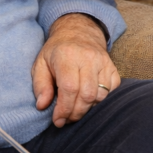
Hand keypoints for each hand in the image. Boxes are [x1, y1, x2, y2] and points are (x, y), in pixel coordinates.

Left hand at [32, 13, 119, 127]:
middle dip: (76, 113)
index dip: (64, 109)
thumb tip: (42, 105)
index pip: (69, 88)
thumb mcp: (41, 63)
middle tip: (67, 119)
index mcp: (67, 56)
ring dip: (89, 109)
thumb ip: (40, 85)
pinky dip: (102, 100)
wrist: (78, 31)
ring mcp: (103, 62)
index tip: (58, 120)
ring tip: (76, 110)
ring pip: (101, 95)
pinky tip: (90, 100)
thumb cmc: (57, 51)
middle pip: (87, 95)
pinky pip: (112, 90)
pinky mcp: (112, 66)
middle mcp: (88, 58)